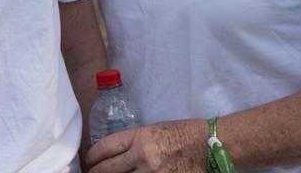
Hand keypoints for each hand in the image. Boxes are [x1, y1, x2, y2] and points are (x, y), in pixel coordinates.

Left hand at [83, 120, 203, 172]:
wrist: (211, 146)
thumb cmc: (183, 134)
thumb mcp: (153, 130)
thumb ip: (133, 142)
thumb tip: (113, 155)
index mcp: (140, 138)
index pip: (106, 147)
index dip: (93, 156)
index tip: (89, 161)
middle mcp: (144, 157)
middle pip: (109, 169)